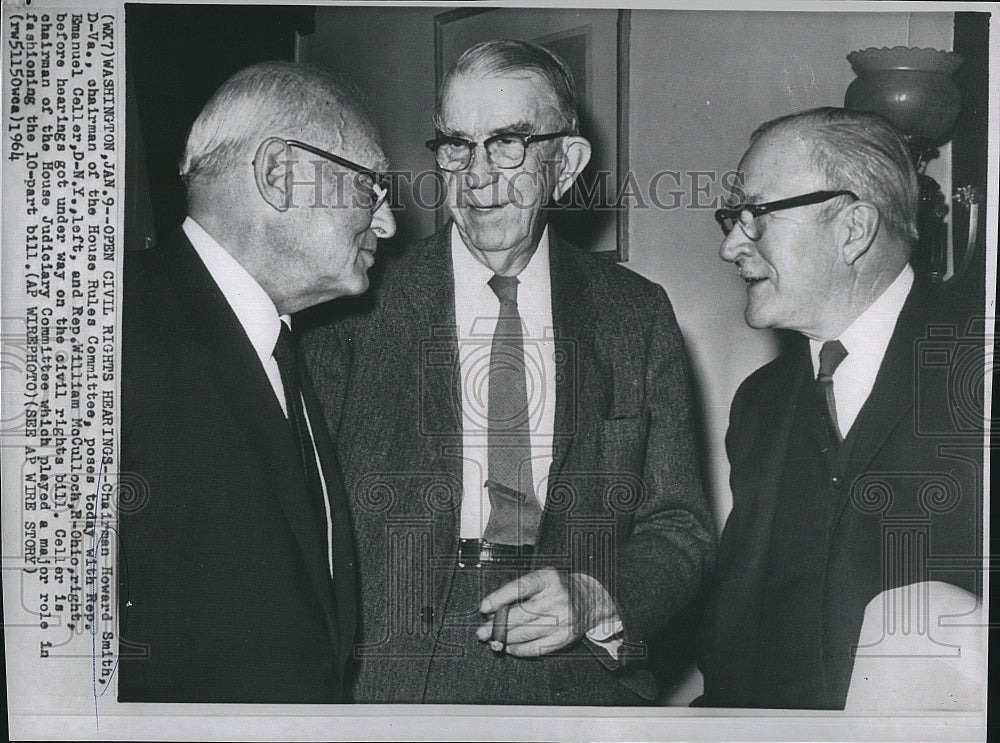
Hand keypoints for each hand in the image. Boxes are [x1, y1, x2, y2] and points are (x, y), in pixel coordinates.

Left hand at [476, 568, 615, 656]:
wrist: (590, 599)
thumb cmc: (558, 587)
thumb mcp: (542, 579)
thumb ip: (519, 591)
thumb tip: (492, 611)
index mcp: (549, 579)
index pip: (520, 588)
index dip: (499, 599)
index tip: (484, 608)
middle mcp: (558, 599)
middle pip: (520, 615)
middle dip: (496, 625)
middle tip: (481, 632)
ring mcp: (563, 620)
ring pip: (526, 634)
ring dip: (504, 639)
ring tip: (492, 639)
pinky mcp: (564, 638)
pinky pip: (536, 648)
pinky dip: (519, 649)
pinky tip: (509, 646)